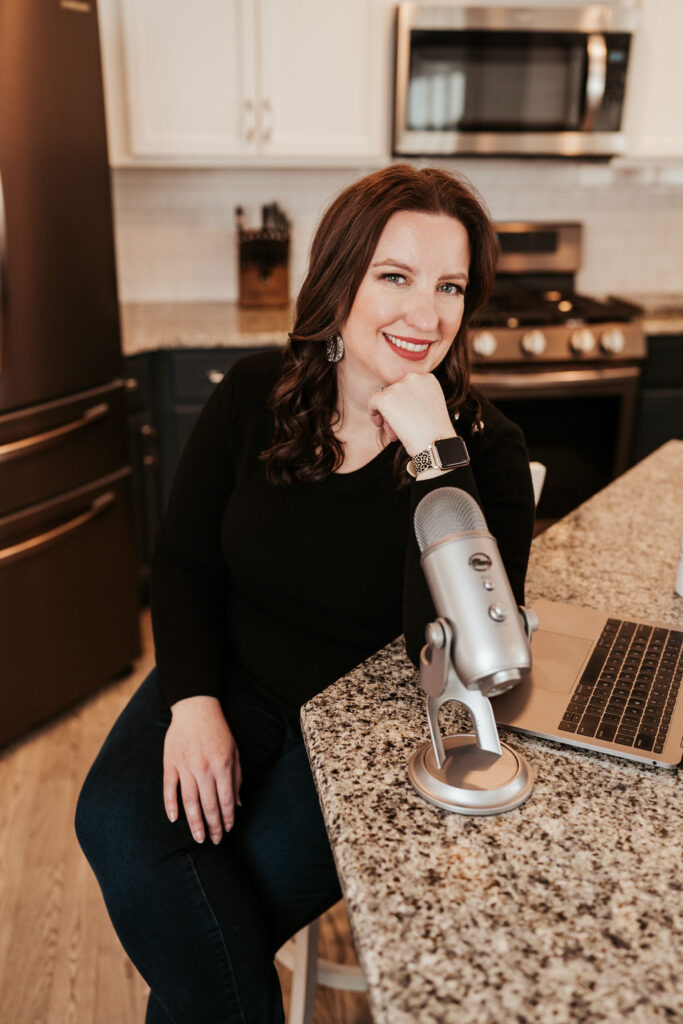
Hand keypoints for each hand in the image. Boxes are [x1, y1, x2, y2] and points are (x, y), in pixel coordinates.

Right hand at [163, 695, 241, 844]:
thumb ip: (236, 778)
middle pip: (208, 805)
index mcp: (222, 765)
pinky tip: (174, 819)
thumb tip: (238, 804)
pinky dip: (170, 804)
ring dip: (194, 822)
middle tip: (215, 841)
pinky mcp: (170, 763)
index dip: (227, 818)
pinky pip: (169, 788)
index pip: (225, 800)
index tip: (228, 830)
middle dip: (213, 826)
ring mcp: (185, 766)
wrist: (196, 709)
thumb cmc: (218, 731)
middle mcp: (204, 768)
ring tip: (199, 837)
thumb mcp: (234, 752)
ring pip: (189, 802)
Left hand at [367, 372, 455, 456]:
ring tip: (394, 431)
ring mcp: (398, 386)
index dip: (405, 401)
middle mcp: (413, 377)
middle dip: (396, 407)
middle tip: (400, 426)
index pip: (408, 385)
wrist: (434, 442)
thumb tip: (397, 401)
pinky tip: (380, 424)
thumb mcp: (431, 406)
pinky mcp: (385, 397)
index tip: (408, 415)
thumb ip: (416, 398)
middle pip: (396, 390)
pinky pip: (372, 401)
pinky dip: (374, 413)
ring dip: (387, 414)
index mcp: (427, 378)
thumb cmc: (435, 431)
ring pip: (385, 397)